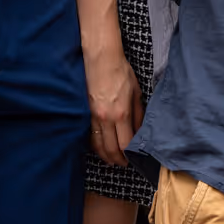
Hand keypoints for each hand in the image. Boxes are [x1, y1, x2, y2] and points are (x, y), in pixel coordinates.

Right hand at [85, 50, 144, 166]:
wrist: (101, 59)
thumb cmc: (121, 72)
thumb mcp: (136, 92)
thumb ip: (138, 114)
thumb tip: (139, 132)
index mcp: (121, 113)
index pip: (125, 144)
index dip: (128, 155)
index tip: (132, 159)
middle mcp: (106, 118)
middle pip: (110, 149)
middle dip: (116, 160)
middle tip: (122, 164)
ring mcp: (93, 116)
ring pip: (97, 144)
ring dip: (104, 156)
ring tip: (111, 160)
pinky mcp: (85, 112)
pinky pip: (89, 135)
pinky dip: (95, 145)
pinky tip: (100, 148)